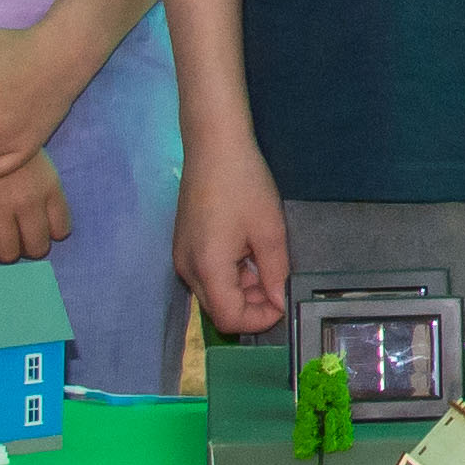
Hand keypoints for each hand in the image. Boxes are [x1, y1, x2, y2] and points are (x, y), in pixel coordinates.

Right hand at [0, 149, 69, 271]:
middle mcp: (27, 201)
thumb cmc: (5, 144)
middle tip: (16, 240)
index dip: (49, 234)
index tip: (38, 230)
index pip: (61, 230)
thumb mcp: (37, 162)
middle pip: (36, 248)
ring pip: (7, 253)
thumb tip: (47, 231)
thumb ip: (45, 193)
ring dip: (3, 252)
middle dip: (27, 248)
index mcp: (48, 187)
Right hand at [179, 129, 289, 335]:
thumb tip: (280, 302)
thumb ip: (276, 273)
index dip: (259, 319)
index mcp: (207, 268)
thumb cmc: (244, 184)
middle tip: (278, 284)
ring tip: (265, 263)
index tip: (282, 302)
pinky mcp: (183, 245)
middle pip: (218, 310)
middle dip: (251, 306)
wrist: (213, 145)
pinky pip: (206, 275)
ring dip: (241, 290)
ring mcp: (182, 257)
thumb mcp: (269, 231)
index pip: (229, 318)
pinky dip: (229, 275)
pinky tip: (247, 252)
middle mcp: (187, 269)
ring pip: (213, 293)